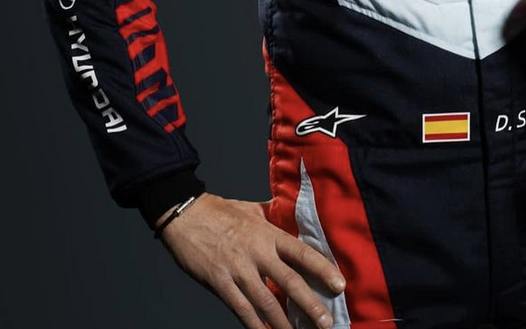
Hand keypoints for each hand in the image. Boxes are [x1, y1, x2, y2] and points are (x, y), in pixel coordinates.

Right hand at [156, 192, 345, 328]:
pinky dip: (255, 325)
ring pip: (267, 301)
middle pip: (290, 281)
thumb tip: (291, 213)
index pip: (302, 253)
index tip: (339, 284)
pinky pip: (241, 309)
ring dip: (285, 322)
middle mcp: (257, 253)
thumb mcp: (252, 208)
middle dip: (310, 304)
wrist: (186, 215)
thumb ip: (272, 214)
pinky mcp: (220, 283)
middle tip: (327, 322)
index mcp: (268, 234)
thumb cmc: (220, 210)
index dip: (322, 269)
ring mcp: (239, 270)